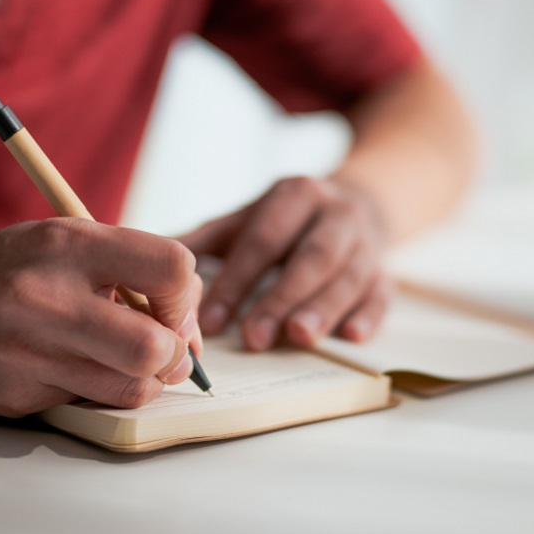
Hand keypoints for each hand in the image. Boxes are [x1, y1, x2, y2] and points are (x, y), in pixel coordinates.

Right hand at [0, 219, 201, 416]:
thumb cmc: (7, 270)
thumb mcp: (64, 240)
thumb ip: (129, 269)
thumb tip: (191, 326)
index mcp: (68, 244)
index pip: (171, 269)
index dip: (186, 297)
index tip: (172, 306)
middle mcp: (48, 296)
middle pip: (155, 347)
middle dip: (175, 355)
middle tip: (165, 350)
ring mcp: (29, 351)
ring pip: (131, 388)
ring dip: (143, 381)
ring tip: (123, 361)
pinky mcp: (16, 396)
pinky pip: (87, 403)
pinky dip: (95, 391)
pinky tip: (71, 368)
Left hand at [180, 176, 391, 350]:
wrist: (358, 205)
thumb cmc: (286, 223)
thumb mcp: (246, 218)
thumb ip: (204, 240)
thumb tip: (147, 260)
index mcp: (296, 195)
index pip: (263, 240)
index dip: (237, 280)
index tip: (210, 321)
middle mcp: (337, 214)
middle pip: (311, 257)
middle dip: (281, 298)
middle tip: (254, 338)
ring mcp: (367, 244)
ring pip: (348, 277)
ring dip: (323, 309)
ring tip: (297, 338)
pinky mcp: (386, 274)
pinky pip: (382, 295)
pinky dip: (369, 316)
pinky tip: (351, 337)